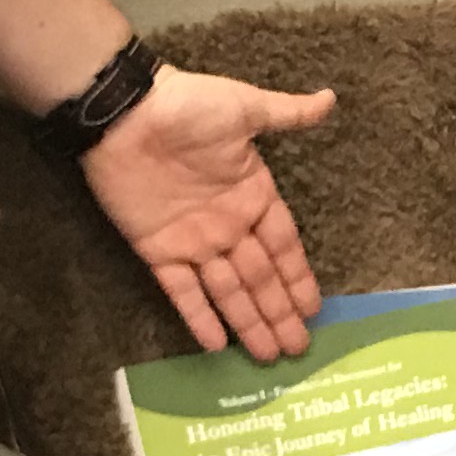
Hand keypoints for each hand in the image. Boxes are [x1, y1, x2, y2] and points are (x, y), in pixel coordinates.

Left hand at [83, 65, 335, 358]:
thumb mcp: (245, 107)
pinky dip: (198, 317)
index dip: (298, 277)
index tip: (314, 308)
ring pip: (227, 291)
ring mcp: (193, 241)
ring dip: (247, 323)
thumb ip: (287, 114)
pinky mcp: (158, 250)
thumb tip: (330, 99)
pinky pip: (182, 290)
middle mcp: (228, 224)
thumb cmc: (189, 107)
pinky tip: (215, 345)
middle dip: (279, 313)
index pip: (283, 246)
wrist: (125, 112)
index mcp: (253, 194)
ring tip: (267, 355)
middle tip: (298, 349)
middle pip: (260, 277)